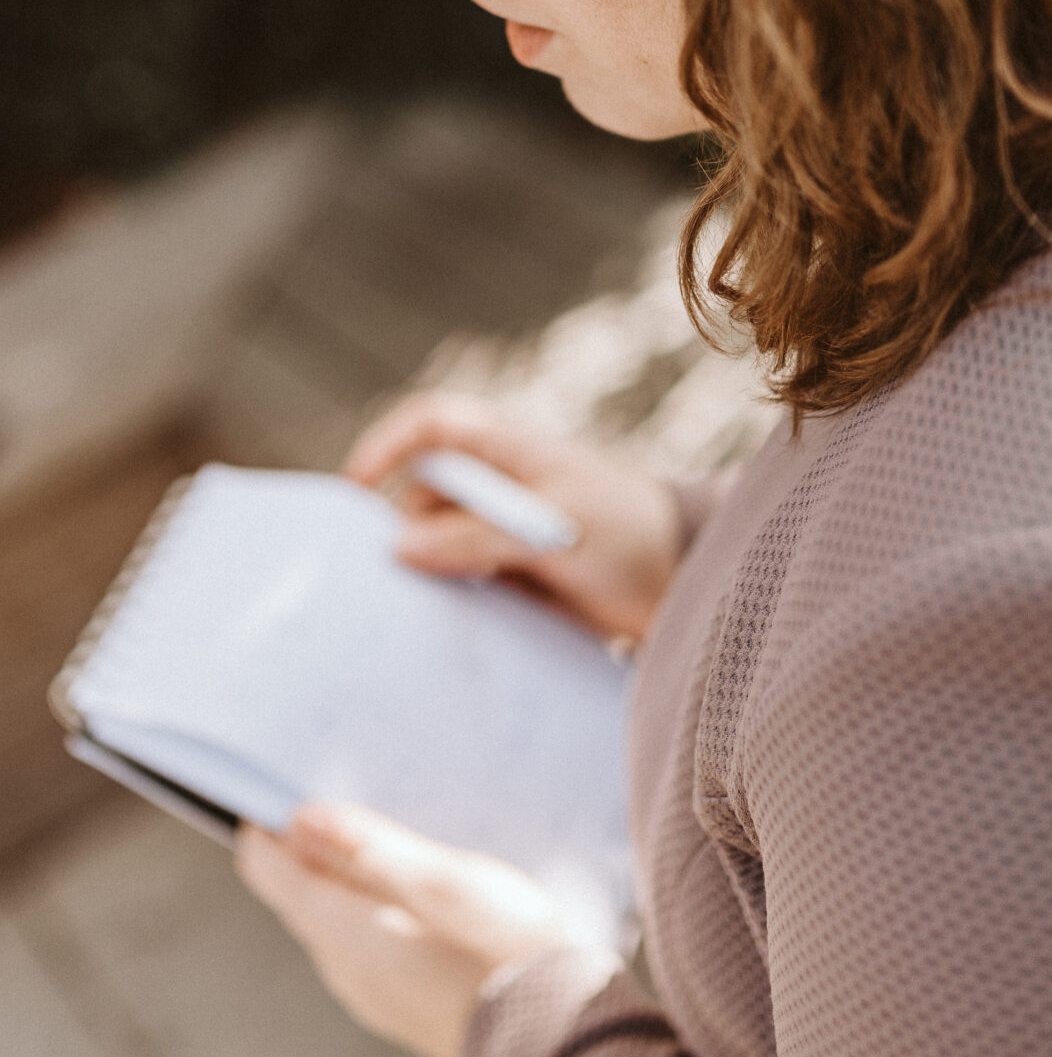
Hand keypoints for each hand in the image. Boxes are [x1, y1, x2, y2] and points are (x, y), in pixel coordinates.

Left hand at [236, 804, 617, 1056]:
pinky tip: (412, 888)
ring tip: (386, 826)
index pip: (268, 870)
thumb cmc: (502, 945)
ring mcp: (369, 989)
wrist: (552, 1029)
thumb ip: (369, 847)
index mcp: (343, 929)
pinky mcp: (398, 1001)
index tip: (284, 780)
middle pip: (297, 892)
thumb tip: (299, 818)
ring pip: (329, 917)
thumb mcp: (442, 880)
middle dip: (307, 840)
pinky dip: (367, 903)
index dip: (266, 821)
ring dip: (340, 871)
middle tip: (342, 787)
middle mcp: (341, 965)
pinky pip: (361, 940)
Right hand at [345, 391, 683, 641]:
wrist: (689, 580)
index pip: (434, 425)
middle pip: (421, 495)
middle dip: (399, 530)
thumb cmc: (631, 535)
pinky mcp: (516, 577)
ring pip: (436, 545)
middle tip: (385, 580)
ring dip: (423, 574)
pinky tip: (444, 631)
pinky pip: (462, 584)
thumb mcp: (557, 530)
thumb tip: (400, 546)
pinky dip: (448, 602)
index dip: (388, 445)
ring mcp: (506, 533)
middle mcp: (501, 487)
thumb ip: (480, 536)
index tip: (356, 488)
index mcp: (512, 451)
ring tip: (417, 613)